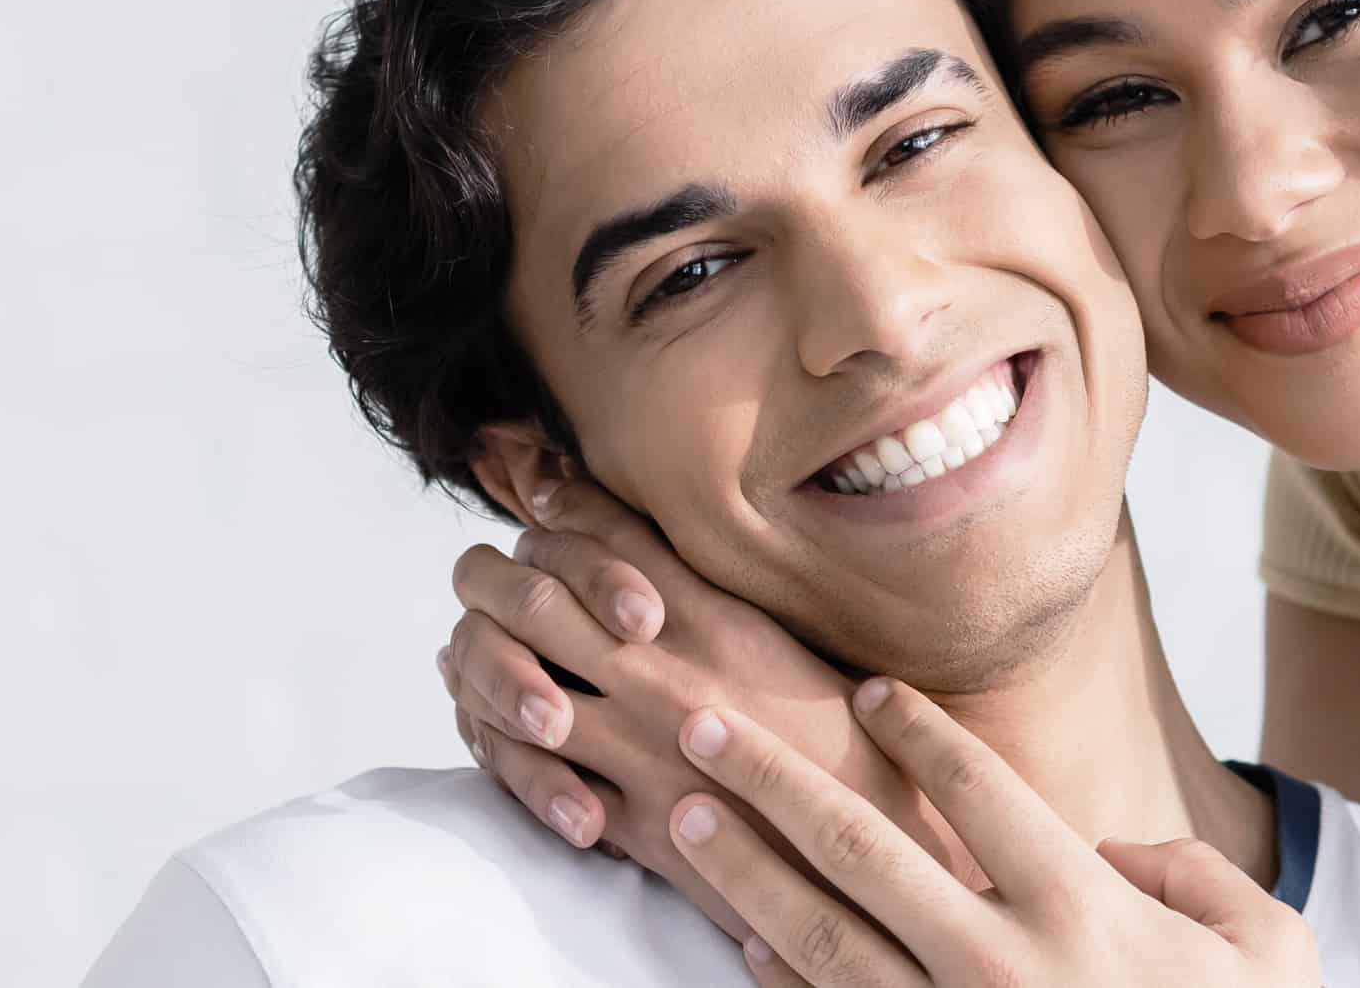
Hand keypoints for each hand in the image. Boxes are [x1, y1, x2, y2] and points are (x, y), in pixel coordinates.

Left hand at [434, 478, 967, 935]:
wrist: (885, 863)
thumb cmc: (858, 755)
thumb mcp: (800, 650)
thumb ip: (728, 604)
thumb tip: (670, 561)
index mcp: (717, 620)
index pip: (605, 534)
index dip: (557, 506)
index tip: (535, 496)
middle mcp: (664, 671)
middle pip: (529, 594)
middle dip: (492, 579)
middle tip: (488, 578)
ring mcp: (635, 746)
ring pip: (508, 681)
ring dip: (481, 665)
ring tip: (475, 657)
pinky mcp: (625, 819)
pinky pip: (525, 773)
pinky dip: (499, 750)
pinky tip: (498, 737)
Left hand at [669, 680, 1320, 986]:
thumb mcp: (1269, 952)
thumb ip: (1193, 874)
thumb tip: (1114, 849)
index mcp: (1084, 911)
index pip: (979, 789)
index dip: (919, 731)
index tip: (868, 691)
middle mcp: (1002, 966)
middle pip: (859, 848)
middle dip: (770, 779)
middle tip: (700, 723)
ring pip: (821, 937)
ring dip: (742, 869)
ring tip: (683, 813)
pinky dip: (780, 982)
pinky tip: (742, 942)